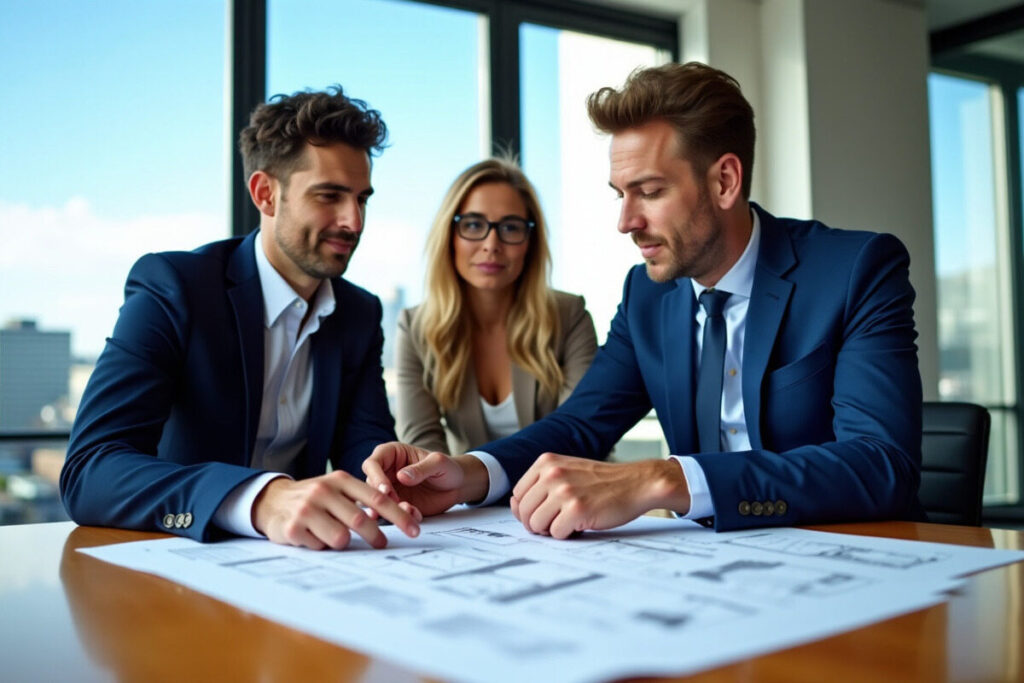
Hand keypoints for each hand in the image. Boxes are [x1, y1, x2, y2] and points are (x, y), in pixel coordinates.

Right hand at [252, 471, 420, 549]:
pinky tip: (314, 538)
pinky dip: (322, 547)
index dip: (399, 515)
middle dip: (377, 537)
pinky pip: (320, 547)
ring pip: (341, 538)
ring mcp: (307, 509)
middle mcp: (324, 491)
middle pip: (361, 520)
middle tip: (383, 545)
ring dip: (344, 543)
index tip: (414, 530)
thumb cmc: (314, 499)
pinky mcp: (292, 528)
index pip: (377, 498)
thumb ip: (361, 500)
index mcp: (340, 480)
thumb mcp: (336, 490)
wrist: (272, 501)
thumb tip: (400, 516)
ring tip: (335, 538)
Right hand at [362, 442, 488, 516]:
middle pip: (370, 485)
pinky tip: (415, 515)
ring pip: (379, 502)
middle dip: (380, 497)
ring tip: (405, 512)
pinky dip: (402, 517)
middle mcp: (386, 472)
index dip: (376, 476)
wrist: (457, 486)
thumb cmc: (447, 467)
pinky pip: (393, 515)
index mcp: (391, 454)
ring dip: (388, 510)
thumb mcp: (438, 463)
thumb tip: (401, 476)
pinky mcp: (397, 506)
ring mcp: (390, 490)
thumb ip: (421, 469)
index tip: (385, 490)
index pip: (373, 463)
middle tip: (393, 504)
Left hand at [510, 454, 690, 538]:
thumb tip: (515, 507)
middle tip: (557, 522)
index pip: (517, 494)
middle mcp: (552, 473)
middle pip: (523, 511)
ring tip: (569, 522)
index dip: (528, 509)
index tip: (545, 512)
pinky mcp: (577, 509)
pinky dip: (567, 535)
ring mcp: (564, 491)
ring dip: (551, 529)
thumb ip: (540, 485)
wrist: (636, 483)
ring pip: (536, 524)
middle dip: (537, 523)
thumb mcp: (567, 471)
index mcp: (546, 462)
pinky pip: (556, 533)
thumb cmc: (601, 482)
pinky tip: (581, 524)